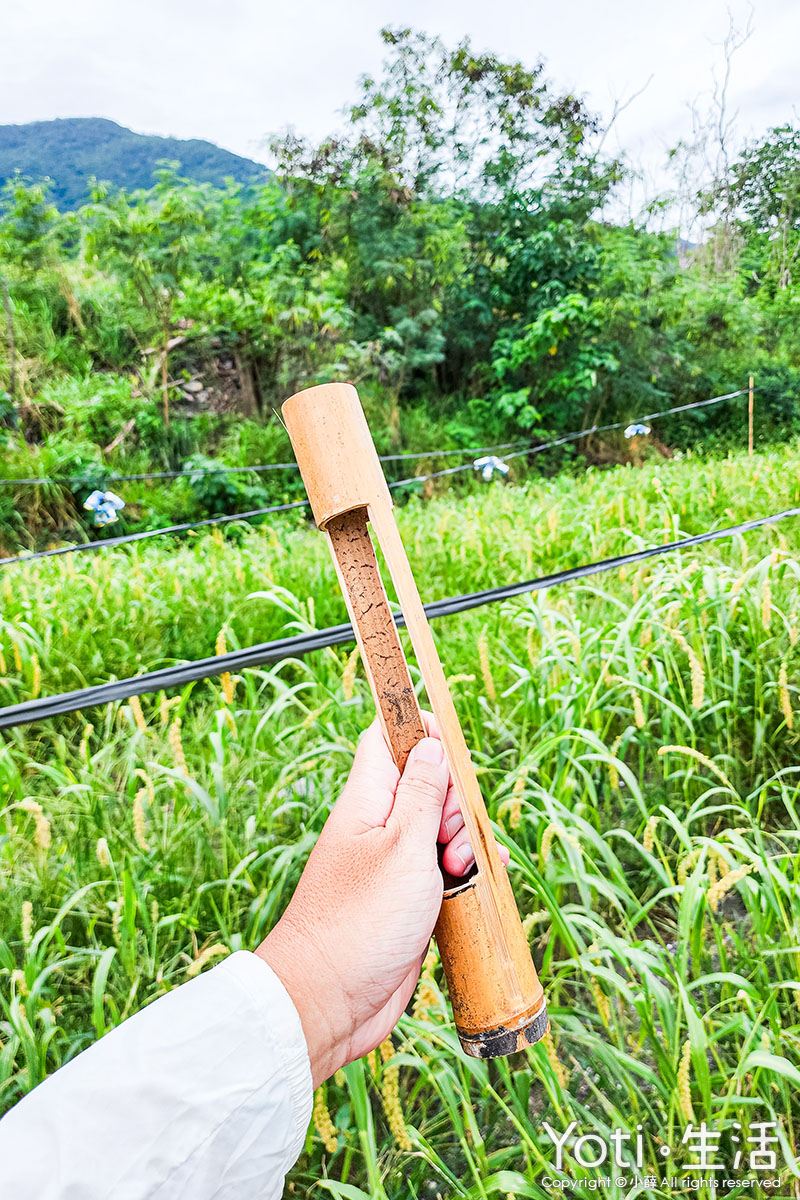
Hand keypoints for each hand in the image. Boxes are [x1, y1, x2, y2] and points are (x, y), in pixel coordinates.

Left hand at [257, 716, 508, 1086]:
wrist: (328, 1001)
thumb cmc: (359, 923)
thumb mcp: (403, 848)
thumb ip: (422, 793)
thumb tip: (430, 742)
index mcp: (367, 799)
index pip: (388, 737)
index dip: (420, 731)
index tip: (450, 750)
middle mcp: (378, 825)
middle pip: (428, 782)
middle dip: (455, 801)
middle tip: (448, 836)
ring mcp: (392, 862)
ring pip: (441, 828)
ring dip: (463, 842)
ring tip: (457, 869)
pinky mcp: (407, 898)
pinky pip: (443, 869)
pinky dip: (464, 872)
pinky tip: (476, 881)